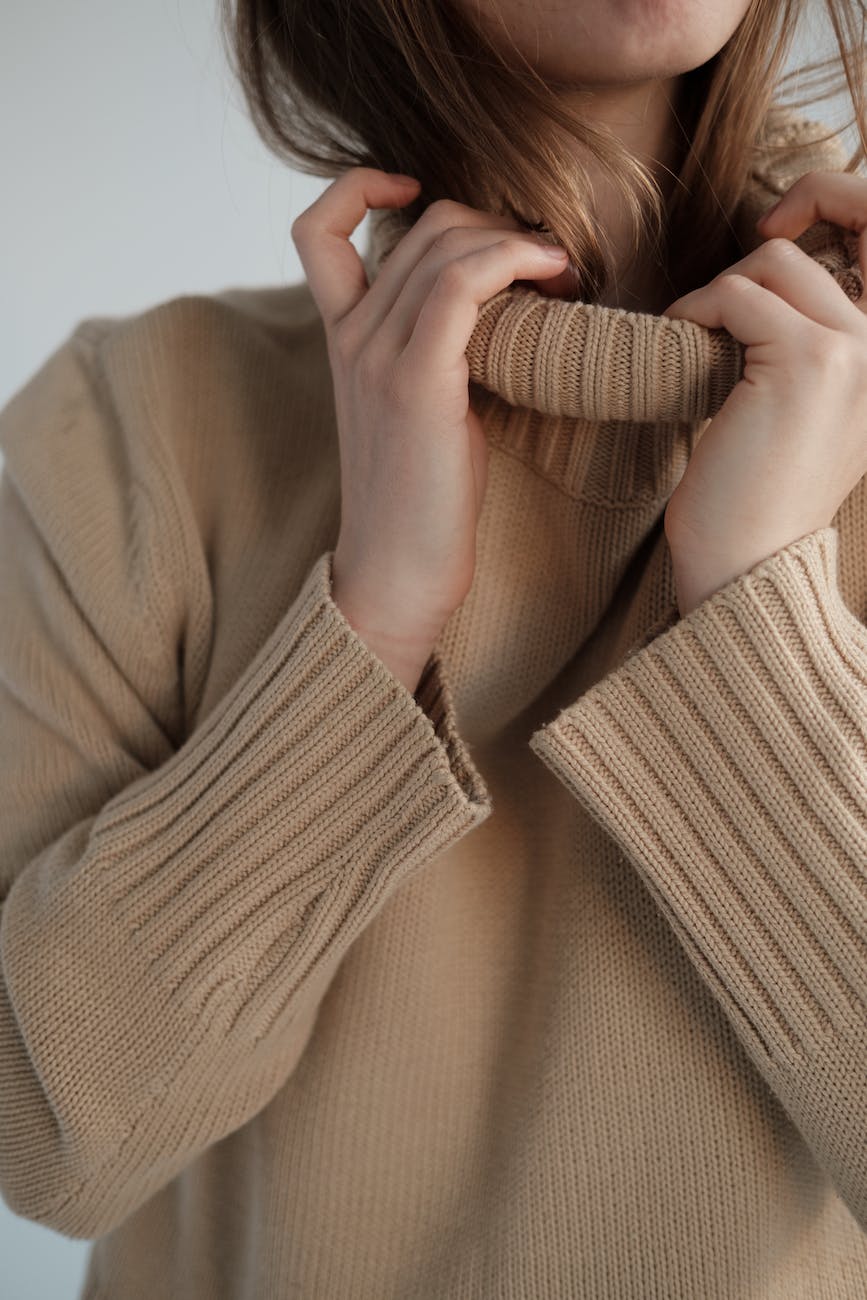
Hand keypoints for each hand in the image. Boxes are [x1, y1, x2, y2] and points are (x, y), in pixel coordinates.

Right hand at [290, 168, 568, 689]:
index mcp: (342, 340)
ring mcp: (377, 355)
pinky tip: (553, 277)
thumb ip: (431, 353)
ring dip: (519, 243)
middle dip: (496, 227)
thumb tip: (495, 313)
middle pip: (422, 227)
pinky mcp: (416, 381)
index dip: (361, 188)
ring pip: (447, 244)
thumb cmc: (420, 504)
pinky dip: (514, 259)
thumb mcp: (417, 412)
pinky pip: (464, 282)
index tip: (419, 194)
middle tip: (547, 267)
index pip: (318, 230)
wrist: (396, 576)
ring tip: (562, 276)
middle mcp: (351, 337)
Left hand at [660, 169, 866, 616]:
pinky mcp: (808, 361)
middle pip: (835, 233)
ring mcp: (857, 350)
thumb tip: (770, 267)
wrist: (748, 565)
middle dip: (782, 224)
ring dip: (721, 292)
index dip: (838, 200)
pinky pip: (737, 295)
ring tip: (695, 336)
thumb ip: (810, 340)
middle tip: (736, 266)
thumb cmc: (756, 496)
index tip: (776, 228)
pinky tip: (679, 344)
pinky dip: (696, 312)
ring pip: (775, 264)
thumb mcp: (801, 408)